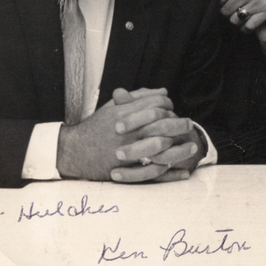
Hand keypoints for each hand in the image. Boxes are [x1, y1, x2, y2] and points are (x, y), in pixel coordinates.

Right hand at [57, 88, 181, 181]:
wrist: (73, 151)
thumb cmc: (96, 126)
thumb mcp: (113, 107)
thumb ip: (138, 97)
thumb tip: (163, 91)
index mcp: (124, 114)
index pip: (155, 105)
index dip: (167, 105)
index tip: (172, 108)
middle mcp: (127, 132)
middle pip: (161, 125)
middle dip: (179, 124)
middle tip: (189, 125)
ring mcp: (127, 152)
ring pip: (161, 149)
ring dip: (180, 149)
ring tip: (192, 146)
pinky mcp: (126, 170)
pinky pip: (153, 173)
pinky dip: (170, 174)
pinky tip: (183, 172)